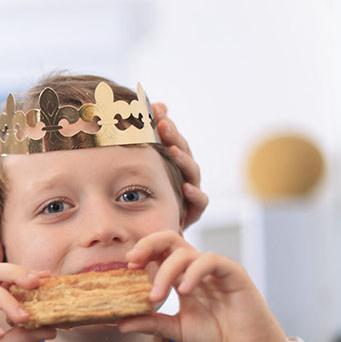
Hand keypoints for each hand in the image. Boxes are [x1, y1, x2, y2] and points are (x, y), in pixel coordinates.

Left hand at [119, 231, 292, 341]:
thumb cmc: (216, 337)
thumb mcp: (176, 330)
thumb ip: (150, 323)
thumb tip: (119, 324)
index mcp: (181, 276)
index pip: (159, 252)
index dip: (142, 253)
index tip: (127, 266)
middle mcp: (196, 268)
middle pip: (170, 240)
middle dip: (148, 245)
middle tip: (133, 262)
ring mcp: (214, 268)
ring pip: (185, 253)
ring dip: (166, 271)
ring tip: (157, 296)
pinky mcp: (233, 272)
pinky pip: (210, 261)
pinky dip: (193, 272)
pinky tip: (184, 291)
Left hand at [153, 103, 208, 227]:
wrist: (153, 238)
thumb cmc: (145, 203)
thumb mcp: (141, 171)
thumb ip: (149, 141)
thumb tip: (159, 103)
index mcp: (171, 164)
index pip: (170, 138)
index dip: (164, 122)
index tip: (153, 107)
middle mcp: (184, 176)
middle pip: (182, 152)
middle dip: (173, 137)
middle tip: (162, 123)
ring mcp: (190, 193)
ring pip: (192, 173)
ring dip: (182, 160)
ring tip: (172, 150)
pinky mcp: (192, 214)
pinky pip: (199, 203)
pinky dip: (194, 195)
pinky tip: (184, 187)